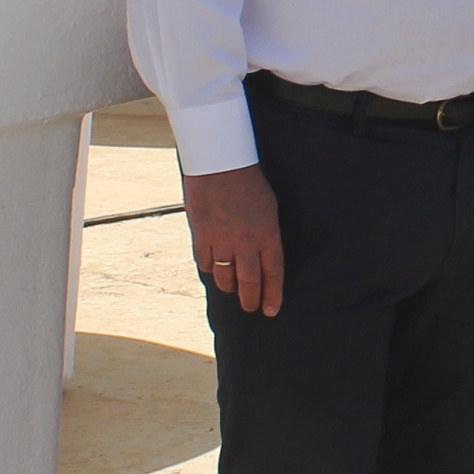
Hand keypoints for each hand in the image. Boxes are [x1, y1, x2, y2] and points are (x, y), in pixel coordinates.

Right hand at [182, 164, 285, 316]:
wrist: (220, 162)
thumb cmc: (249, 181)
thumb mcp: (269, 207)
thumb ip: (266, 233)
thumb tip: (262, 255)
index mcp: (267, 234)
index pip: (272, 273)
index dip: (272, 295)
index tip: (271, 310)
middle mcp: (245, 242)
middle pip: (248, 282)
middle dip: (250, 300)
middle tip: (251, 308)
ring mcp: (221, 240)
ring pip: (224, 276)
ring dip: (229, 287)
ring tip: (232, 290)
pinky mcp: (201, 235)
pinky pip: (204, 262)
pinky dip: (209, 268)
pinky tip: (212, 269)